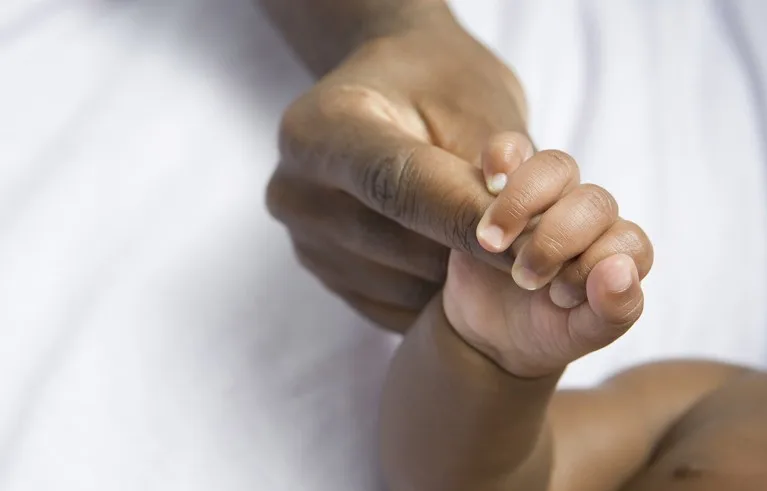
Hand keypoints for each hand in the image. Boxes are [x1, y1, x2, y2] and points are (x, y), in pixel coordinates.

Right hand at [265, 6, 528, 331]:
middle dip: (469, 253)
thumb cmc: (435, 83)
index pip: (397, 184)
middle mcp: (297, 187)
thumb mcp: (474, 99)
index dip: (464, 219)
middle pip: (396, 241)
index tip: (527, 243)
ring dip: (455, 277)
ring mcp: (303, 235)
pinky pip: (391, 305)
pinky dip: (434, 292)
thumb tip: (525, 225)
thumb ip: (498, 161)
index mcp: (322, 126)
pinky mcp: (321, 270)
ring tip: (486, 242)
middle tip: (529, 251)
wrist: (386, 93)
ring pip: (399, 283)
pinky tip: (452, 257)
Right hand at [443, 143, 653, 377]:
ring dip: (523, 203)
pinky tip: (489, 182)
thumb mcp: (579, 336)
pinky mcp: (501, 184)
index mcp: (615, 251)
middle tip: (525, 278)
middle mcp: (586, 217)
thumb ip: (612, 311)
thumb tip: (620, 271)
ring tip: (492, 245)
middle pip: (593, 201)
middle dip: (557, 241)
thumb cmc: (545, 330)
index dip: (595, 266)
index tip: (559, 298)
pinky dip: (501, 156)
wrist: (489, 331)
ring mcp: (545, 197)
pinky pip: (509, 148)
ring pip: (556, 167)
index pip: (629, 241)